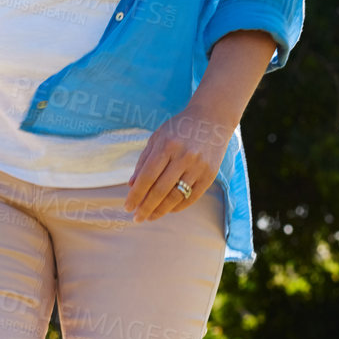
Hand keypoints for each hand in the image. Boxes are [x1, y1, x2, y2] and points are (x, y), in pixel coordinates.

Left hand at [124, 102, 235, 222]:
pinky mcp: (210, 174)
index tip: (127, 207)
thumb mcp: (156, 138)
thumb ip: (143, 161)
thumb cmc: (178, 129)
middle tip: (137, 218)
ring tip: (150, 217)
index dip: (136, 194)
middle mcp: (183, 157)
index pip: (147, 176)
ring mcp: (198, 167)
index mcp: (166, 145)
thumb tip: (131, 185)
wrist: (211, 120)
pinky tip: (167, 210)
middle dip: (146, 206)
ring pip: (177, 196)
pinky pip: (193, 196)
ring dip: (161, 210)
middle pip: (161, 189)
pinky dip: (179, 206)